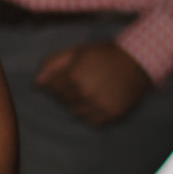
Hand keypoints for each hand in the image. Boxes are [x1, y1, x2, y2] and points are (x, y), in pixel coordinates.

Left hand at [35, 41, 151, 125]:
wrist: (136, 62)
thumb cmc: (103, 55)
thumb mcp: (76, 52)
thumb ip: (52, 64)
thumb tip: (35, 82)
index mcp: (74, 76)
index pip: (50, 87)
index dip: (52, 82)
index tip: (61, 78)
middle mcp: (85, 93)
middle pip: (62, 100)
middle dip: (64, 92)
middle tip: (77, 83)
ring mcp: (99, 106)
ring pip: (75, 112)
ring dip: (76, 103)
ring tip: (87, 91)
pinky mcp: (111, 115)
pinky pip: (92, 121)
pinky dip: (90, 114)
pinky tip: (95, 102)